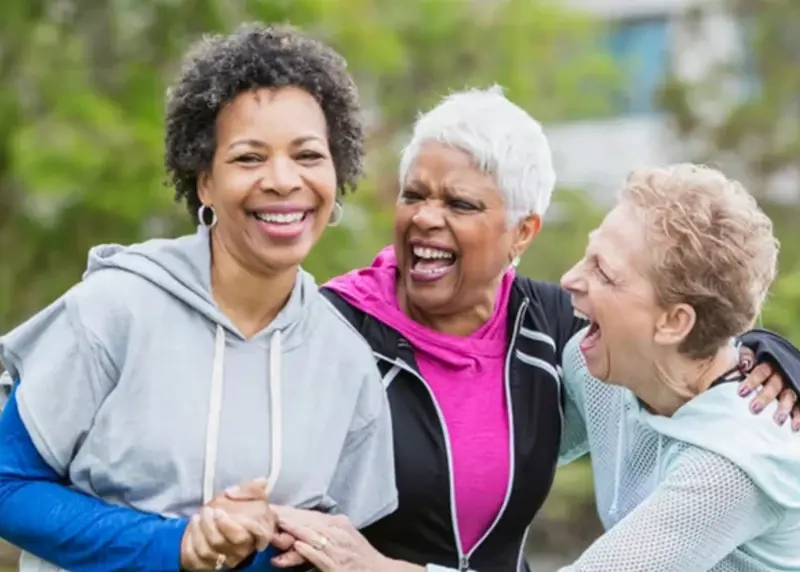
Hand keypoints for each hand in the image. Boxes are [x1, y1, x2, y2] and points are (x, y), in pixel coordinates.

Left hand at [180, 478, 275, 569]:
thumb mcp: (251, 495)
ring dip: (198, 532)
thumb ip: (250, 489)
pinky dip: (189, 543)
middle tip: (206, 510)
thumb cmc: (241, 509)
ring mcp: (224, 560)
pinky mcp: (208, 565)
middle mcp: (240, 550)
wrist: (225, 522)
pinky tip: (192, 529)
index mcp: (254, 534)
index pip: (242, 537)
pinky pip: (194, 559)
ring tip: (197, 517)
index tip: (218, 511)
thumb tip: (234, 491)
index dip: (228, 526)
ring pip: (206, 551)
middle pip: (220, 543)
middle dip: (209, 525)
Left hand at [270, 506, 393, 571]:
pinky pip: (322, 557)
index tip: (274, 507)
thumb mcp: (346, 535)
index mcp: (340, 524)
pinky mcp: (338, 566)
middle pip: (310, 522)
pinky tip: (298, 546)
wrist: (380, 571)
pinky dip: (310, 551)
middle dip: (289, 517)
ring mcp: (339, 549)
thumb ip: (328, 530)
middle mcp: (339, 533)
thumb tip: (307, 526)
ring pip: (314, 536)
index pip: (311, 515)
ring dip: (295, 530)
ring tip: (280, 523)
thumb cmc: (361, 556)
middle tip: (270, 511)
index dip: (292, 511)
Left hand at [737, 347, 799, 430]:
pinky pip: (799, 407)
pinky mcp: (796, 398)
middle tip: (754, 409)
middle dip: (765, 397)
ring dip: (784, 408)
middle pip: (775, 384)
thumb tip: (745, 364)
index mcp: (768, 364)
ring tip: (777, 421)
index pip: (762, 370)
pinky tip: (795, 426)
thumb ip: (745, 356)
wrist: (762, 370)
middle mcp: (781, 375)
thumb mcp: (745, 354)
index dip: (753, 381)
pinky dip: (798, 416)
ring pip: (789, 396)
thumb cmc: (749, 363)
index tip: (741, 393)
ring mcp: (789, 387)